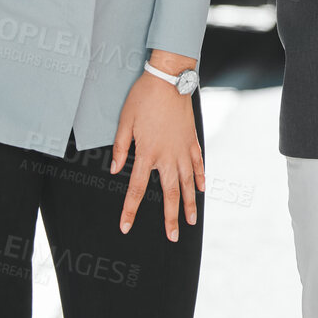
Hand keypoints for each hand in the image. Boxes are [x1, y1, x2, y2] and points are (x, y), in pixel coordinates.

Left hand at [112, 50, 203, 240]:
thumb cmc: (143, 98)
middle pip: (169, 193)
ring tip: (192, 220)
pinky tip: (202, 189)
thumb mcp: (124, 121)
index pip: (136, 189)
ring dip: (190, 203)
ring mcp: (182, 149)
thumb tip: (115, 169)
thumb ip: (120, 147)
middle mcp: (167, 156)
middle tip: (174, 237)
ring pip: (187, 182)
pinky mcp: (192, 140)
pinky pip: (198, 163)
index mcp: (146, 153)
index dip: (130, 210)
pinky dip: (201, 176)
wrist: (169, 80)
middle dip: (171, 218)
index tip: (126, 227)